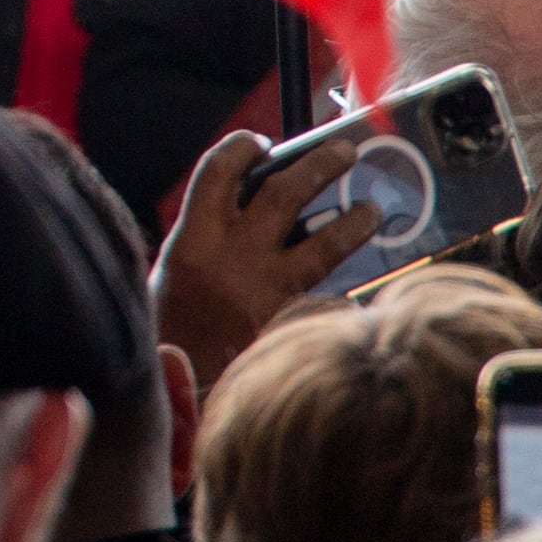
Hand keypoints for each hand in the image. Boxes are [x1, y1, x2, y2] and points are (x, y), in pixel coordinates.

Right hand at [152, 126, 368, 389]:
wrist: (182, 396)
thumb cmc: (169, 338)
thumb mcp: (170, 279)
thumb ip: (203, 244)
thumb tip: (246, 213)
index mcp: (192, 242)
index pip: (217, 172)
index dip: (242, 149)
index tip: (261, 144)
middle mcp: (233, 259)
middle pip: (284, 193)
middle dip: (320, 164)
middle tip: (344, 150)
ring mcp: (269, 292)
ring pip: (325, 243)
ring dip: (353, 221)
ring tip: (372, 210)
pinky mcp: (295, 325)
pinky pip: (333, 302)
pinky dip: (346, 300)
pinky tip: (363, 299)